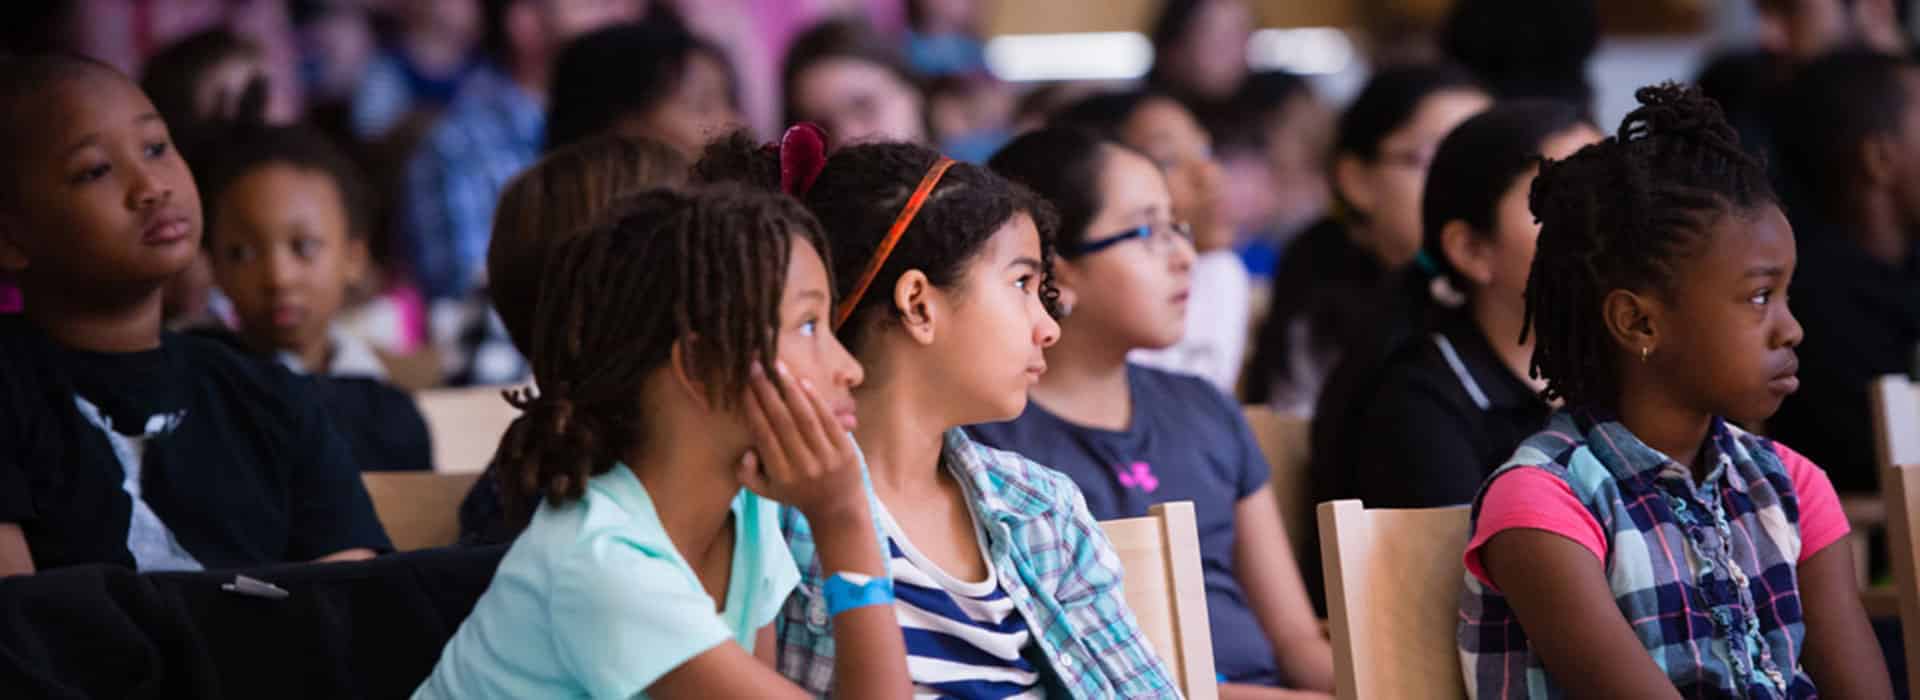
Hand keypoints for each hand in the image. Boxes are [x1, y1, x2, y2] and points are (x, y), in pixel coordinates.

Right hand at [738, 361, 866, 524]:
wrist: (838, 508)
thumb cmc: (796, 493)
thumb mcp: (765, 491)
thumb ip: (747, 474)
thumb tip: (746, 451)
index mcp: (781, 476)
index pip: (764, 436)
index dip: (753, 408)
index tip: (743, 386)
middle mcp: (804, 467)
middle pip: (782, 422)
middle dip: (767, 391)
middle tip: (755, 366)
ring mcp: (827, 458)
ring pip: (806, 418)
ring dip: (790, 389)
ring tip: (777, 367)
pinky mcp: (846, 450)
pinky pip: (828, 420)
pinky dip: (815, 399)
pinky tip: (802, 381)